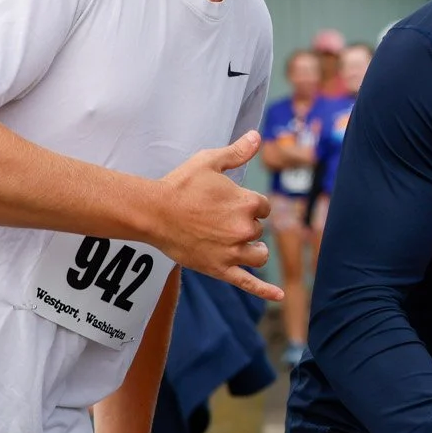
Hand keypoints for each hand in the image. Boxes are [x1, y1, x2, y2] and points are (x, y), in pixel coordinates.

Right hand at [153, 132, 281, 300]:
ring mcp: (233, 252)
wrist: (153, 212)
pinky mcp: (220, 269)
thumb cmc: (180, 185)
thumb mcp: (209, 162)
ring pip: (259, 255)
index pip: (263, 207)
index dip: (248, 204)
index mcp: (247, 203)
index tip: (228, 202)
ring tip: (241, 245)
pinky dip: (265, 291)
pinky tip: (279, 297)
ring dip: (253, 250)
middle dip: (244, 225)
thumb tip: (257, 136)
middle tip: (217, 219)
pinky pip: (248, 283)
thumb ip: (237, 152)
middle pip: (258, 230)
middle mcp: (244, 229)